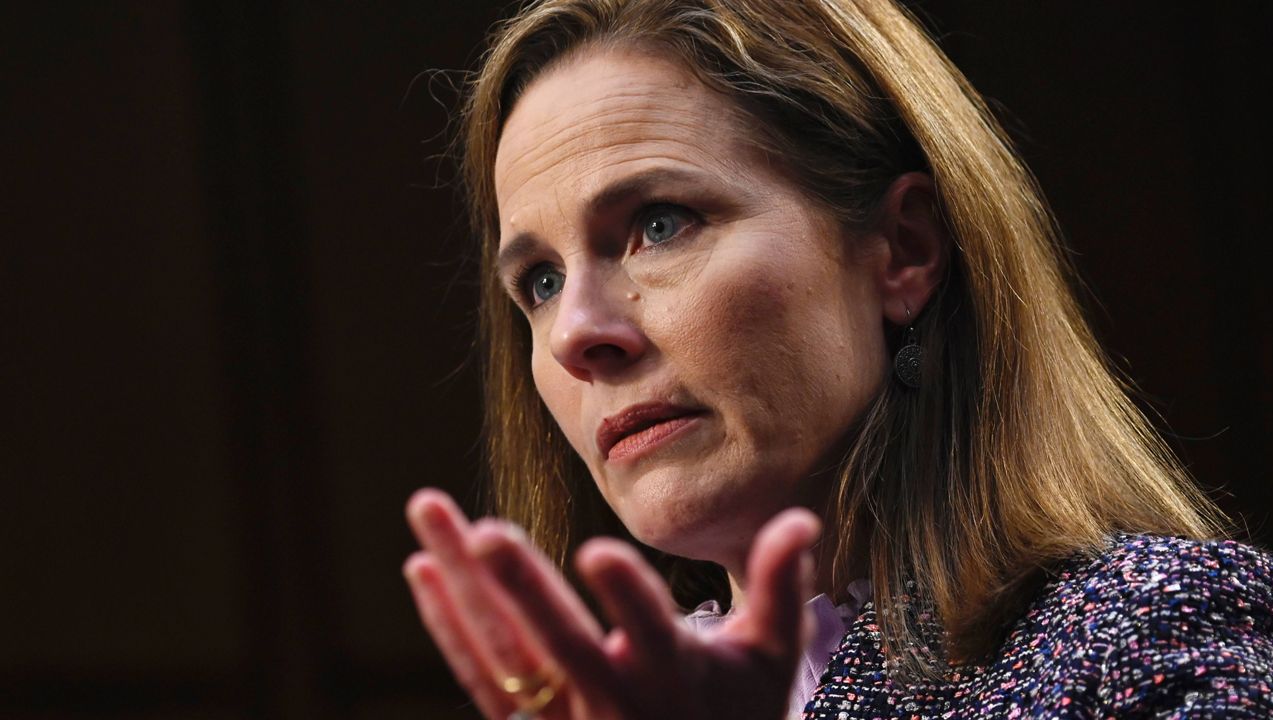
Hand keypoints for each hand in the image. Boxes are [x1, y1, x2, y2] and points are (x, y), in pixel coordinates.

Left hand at [403, 489, 819, 719]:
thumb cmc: (735, 718)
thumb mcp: (769, 661)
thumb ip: (779, 587)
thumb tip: (801, 517)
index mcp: (677, 684)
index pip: (654, 635)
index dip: (628, 597)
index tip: (598, 550)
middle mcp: (614, 706)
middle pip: (560, 647)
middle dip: (523, 588)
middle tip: (485, 530)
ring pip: (503, 653)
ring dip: (462, 583)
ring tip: (427, 507)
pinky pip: (480, 677)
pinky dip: (448, 625)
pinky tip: (422, 567)